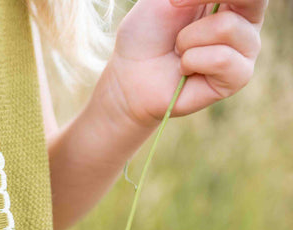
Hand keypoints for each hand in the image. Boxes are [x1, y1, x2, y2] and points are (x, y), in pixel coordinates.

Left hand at [95, 0, 265, 129]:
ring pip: (227, 27)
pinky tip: (185, 69)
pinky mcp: (239, 76)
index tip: (174, 0)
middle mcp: (246, 21)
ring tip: (179, 50)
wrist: (129, 75)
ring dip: (188, 39)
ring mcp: (245, 49)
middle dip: (204, 1)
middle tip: (174, 8)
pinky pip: (222, 59)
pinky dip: (191, 61)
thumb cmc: (147, 32)